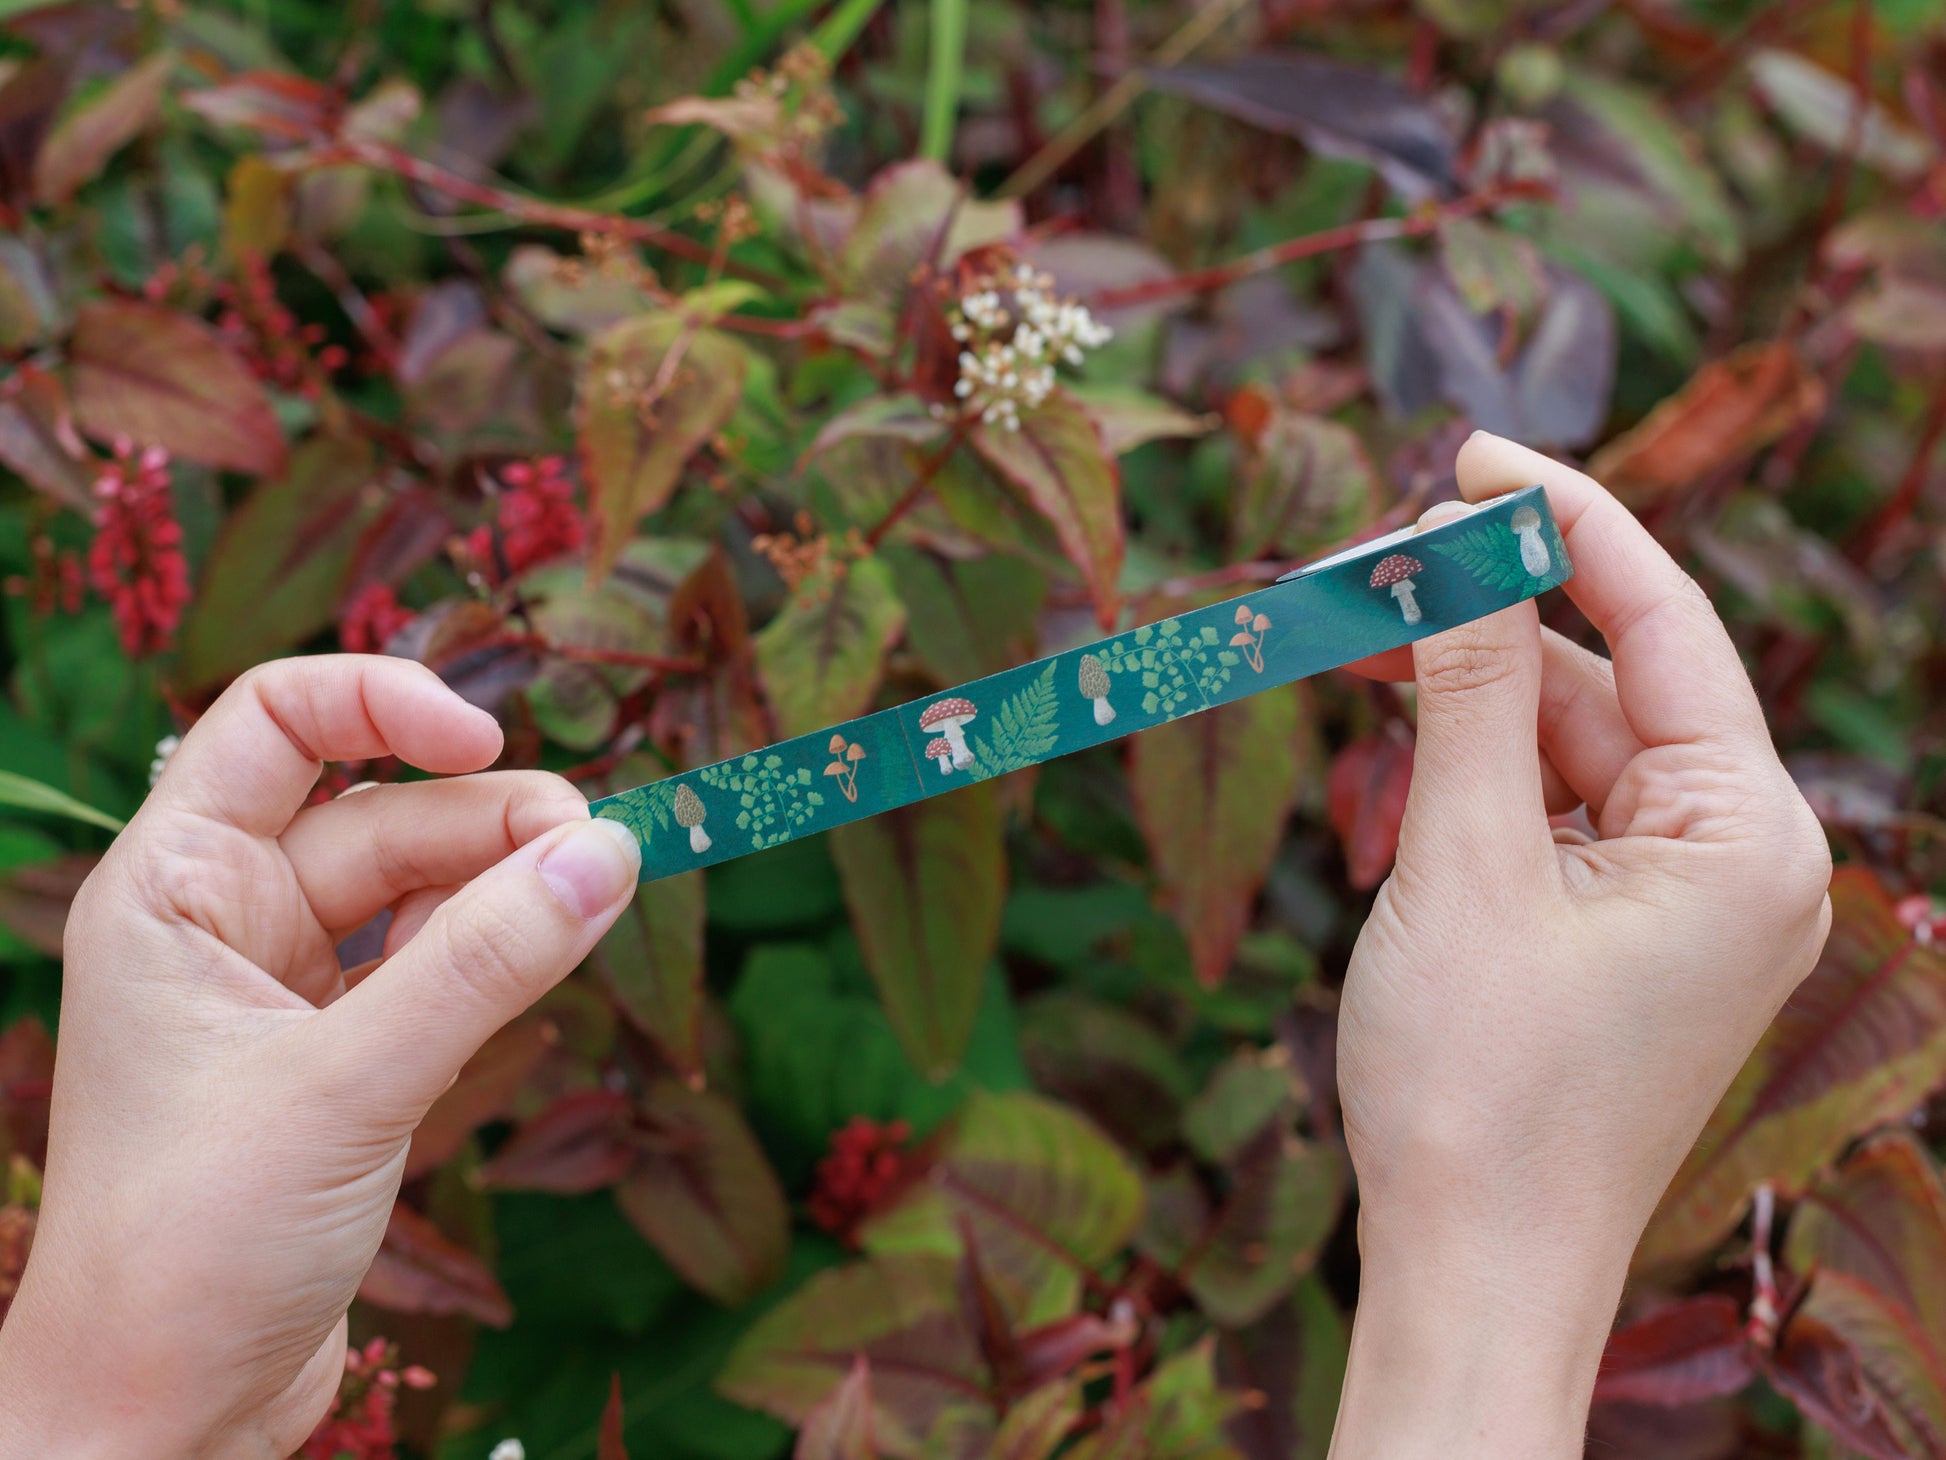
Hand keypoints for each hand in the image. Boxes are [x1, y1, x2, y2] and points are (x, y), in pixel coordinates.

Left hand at [0, 656, 640, 1459]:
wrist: (157, 1417)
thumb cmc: (192, 1247)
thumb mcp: (347, 1088)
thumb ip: (482, 966)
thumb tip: (610, 854)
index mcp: (175, 888)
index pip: (275, 723)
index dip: (383, 702)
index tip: (490, 740)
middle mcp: (227, 921)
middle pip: (382, 814)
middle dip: (492, 823)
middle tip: (602, 855)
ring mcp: (288, 993)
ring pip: (421, 892)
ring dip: (509, 887)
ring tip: (599, 897)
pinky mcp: (342, 1061)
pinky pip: (438, 970)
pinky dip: (501, 958)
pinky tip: (556, 954)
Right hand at [1327, 434, 1831, 1457]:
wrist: (1470, 1270)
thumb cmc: (1477, 1089)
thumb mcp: (1462, 862)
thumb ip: (1471, 691)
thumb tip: (1457, 545)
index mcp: (1744, 837)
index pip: (1665, 625)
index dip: (1568, 520)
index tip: (1467, 452)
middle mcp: (1739, 860)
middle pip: (1611, 682)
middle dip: (1493, 616)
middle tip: (1370, 565)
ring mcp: (1684, 904)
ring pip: (1572, 747)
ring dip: (1471, 697)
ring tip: (1358, 646)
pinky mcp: (1625, 936)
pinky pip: (1555, 814)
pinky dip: (1479, 772)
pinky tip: (1400, 749)